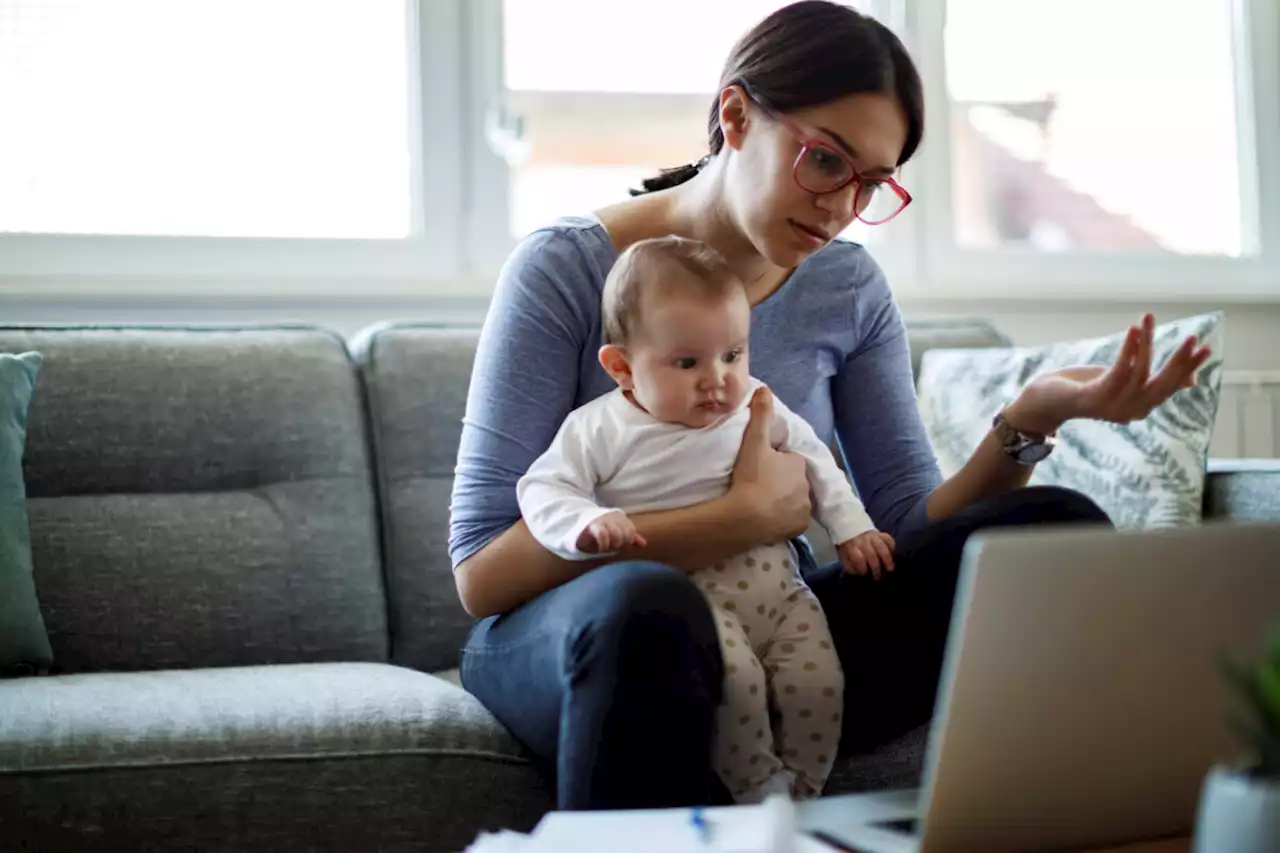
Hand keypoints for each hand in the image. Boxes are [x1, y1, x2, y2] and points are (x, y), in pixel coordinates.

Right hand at [576, 510, 646, 553]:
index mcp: (619, 517)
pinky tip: (601, 549)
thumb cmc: (599, 530)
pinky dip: (603, 544)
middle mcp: (612, 516)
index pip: (631, 531)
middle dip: (620, 544)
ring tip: (606, 548)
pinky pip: (602, 534)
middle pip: (626, 534)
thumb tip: (644, 545)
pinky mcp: (592, 525)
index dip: (627, 541)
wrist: (576, 524)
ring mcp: (602, 519)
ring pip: (617, 535)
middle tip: (612, 547)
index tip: (619, 545)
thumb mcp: (616, 533)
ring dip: (613, 545)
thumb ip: (630, 538)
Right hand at [729, 387, 811, 541]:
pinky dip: (782, 519)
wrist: (743, 518)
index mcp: (798, 464)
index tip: (759, 466)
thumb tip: (765, 388)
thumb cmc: (750, 477)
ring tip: (760, 502)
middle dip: (780, 480)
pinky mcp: (797, 529)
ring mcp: (803, 510)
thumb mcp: (754, 442)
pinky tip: (766, 517)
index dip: (775, 461)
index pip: (789, 460)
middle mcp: (806, 487)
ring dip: (781, 500)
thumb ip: (761, 415)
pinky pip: (790, 520)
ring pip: (793, 500)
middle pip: (792, 480)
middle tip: (757, 483)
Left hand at [838, 531, 895, 579]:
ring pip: (882, 547)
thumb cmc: (849, 547)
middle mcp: (863, 541)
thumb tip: (859, 573)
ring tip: (890, 569)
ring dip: (887, 559)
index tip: (865, 573)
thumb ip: (849, 566)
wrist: (851, 529)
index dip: (862, 567)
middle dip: (875, 567)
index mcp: (852, 547)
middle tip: (878, 576)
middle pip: (871, 554)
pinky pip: (888, 539)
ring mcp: (873, 536)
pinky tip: (892, 554)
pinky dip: (892, 547)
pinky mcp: (880, 534)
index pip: (858, 557)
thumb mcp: (844, 557)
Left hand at [1004, 313, 1211, 435]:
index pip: (1171, 387)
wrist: (1044, 401)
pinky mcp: (1094, 398)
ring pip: (1139, 373)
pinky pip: (1118, 371)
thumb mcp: (1123, 382)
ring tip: (1149, 319)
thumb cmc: (1085, 387)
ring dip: (1147, 344)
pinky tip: (1134, 330)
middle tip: (1195, 338)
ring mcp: (1112, 407)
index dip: (1188, 368)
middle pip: (1162, 385)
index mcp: (1140, 407)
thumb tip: (1190, 380)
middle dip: (1180, 362)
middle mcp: (1130, 412)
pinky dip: (1128, 350)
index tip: (1206, 348)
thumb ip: (1151, 379)